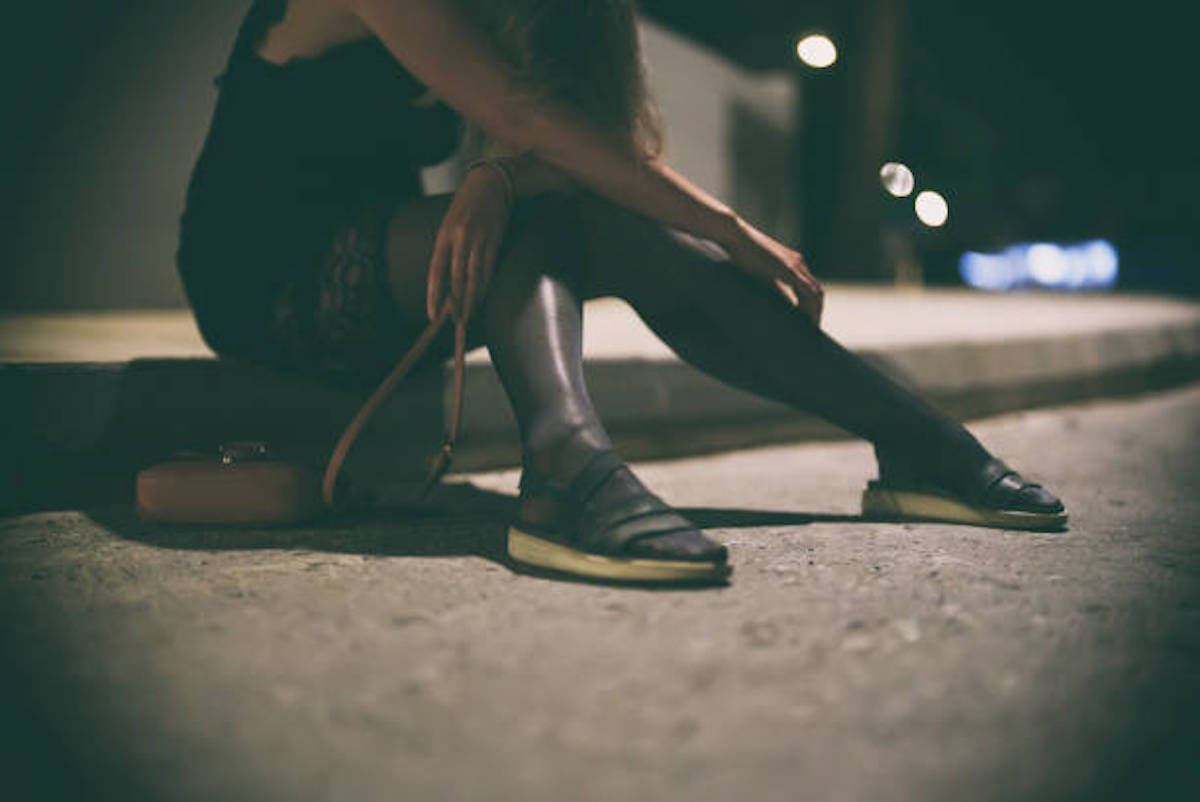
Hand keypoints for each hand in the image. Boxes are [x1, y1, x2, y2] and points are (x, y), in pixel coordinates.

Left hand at [427, 164, 513, 322]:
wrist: (490, 183)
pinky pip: (489, 268)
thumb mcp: (449, 223)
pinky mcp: (495, 239)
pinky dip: (484, 285)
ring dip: (472, 298)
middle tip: (456, 321)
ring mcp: (478, 239)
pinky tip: (482, 297)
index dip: (433, 294)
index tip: (432, 313)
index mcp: (444, 234)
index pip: (436, 270)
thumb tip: (444, 279)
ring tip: (469, 316)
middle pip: (456, 277)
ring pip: (474, 276)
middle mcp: (459, 238)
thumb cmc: (467, 205)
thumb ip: (447, 248)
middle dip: (456, 302)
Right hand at [723, 216, 823, 325]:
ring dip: (816, 311)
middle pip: (817, 291)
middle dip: (817, 311)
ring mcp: (795, 265)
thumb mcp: (763, 274)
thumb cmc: (743, 253)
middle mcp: (798, 263)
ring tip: (811, 327)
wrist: (736, 236)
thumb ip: (776, 287)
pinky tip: (806, 319)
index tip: (808, 320)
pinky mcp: (788, 269)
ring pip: (816, 293)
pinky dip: (809, 307)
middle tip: (812, 327)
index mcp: (793, 262)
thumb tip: (786, 304)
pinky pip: (807, 291)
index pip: (810, 287)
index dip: (812, 304)